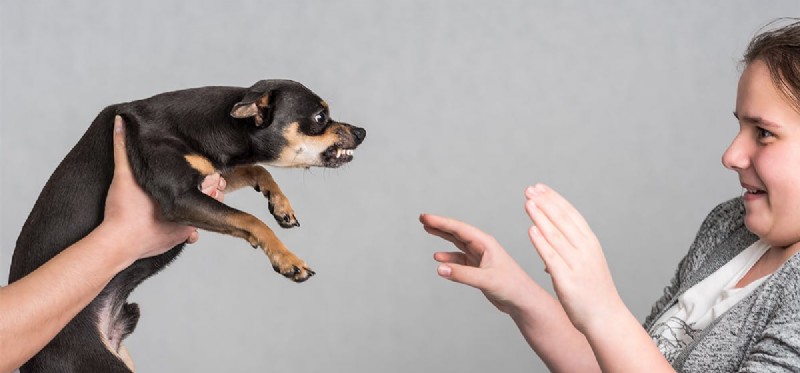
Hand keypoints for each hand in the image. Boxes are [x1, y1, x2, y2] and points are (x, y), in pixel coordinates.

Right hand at [100, 116, 225, 260]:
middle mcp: (189, 210)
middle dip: (211, 190)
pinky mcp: (177, 240)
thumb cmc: (123, 209)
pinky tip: (189, 227)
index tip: (211, 173)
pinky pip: (192, 235)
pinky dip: (191, 231)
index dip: (211, 175)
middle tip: (210, 183)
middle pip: (211, 197)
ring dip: (203, 207)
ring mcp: (185, 227)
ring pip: (204, 215)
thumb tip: (120, 121)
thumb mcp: (123, 174)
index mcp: (182, 192)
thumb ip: (122, 146)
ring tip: (199, 199)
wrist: (117, 242)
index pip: (210, 181)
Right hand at [420, 214, 539, 315]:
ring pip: (457, 244)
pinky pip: (459, 259)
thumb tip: (439, 268)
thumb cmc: (511, 287)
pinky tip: (438, 258)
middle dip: (440, 225)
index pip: (459, 229)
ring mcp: (480, 257)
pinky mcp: (478, 269)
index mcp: (485, 243)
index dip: (441, 222)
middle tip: (423, 218)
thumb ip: (462, 274)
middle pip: (457, 232)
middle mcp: (482, 247)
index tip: (425, 217)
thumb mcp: (486, 280)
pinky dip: (448, 258)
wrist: (523, 301)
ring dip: (443, 238)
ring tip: (428, 230)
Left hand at [524, 184, 623, 332]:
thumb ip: (568, 249)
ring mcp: (577, 265)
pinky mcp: (568, 280)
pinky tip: (531, 231)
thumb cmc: (593, 291)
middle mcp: (585, 250)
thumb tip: (547, 238)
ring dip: (541, 217)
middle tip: (530, 189)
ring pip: (556, 235)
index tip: (540, 187)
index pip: (571, 214)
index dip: (554, 199)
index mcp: (591, 243)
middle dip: (545, 202)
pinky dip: (541, 243)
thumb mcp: (585, 263)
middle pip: (563, 220)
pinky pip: (552, 257)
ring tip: (528, 203)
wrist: (605, 317)